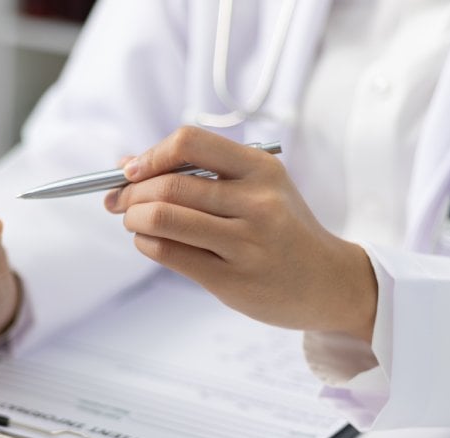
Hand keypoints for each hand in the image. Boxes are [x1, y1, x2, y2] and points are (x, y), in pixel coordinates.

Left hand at [105, 126, 377, 341]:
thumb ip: (201, 172)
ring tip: (133, 221)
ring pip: (163, 219)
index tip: (132, 170)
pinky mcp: (231, 279)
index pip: (190, 143)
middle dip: (131, 193)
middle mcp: (256, 203)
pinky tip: (150, 242)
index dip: (151, 154)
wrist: (329, 282)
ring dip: (133, 218)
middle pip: (169, 185)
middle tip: (120, 200)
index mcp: (262, 169)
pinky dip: (146, 243)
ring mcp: (244, 243)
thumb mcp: (259, 188)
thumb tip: (128, 164)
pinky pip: (169, 253)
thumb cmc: (283, 229)